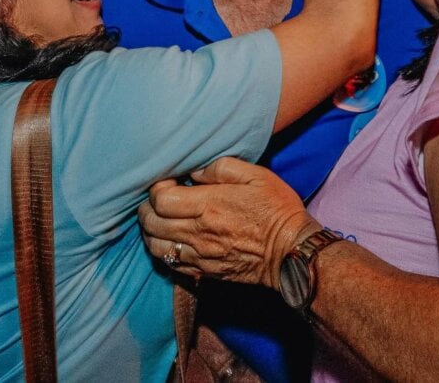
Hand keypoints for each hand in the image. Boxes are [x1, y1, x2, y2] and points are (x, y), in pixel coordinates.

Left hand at [139, 157, 320, 289]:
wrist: (291, 251)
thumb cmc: (276, 209)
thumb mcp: (255, 175)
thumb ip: (221, 167)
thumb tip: (195, 171)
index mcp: (209, 205)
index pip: (161, 199)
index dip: (157, 187)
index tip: (168, 179)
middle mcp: (199, 233)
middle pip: (152, 223)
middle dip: (147, 208)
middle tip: (157, 197)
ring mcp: (199, 256)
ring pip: (155, 247)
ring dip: (150, 231)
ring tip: (158, 218)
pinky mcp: (203, 272)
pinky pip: (170, 264)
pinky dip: (162, 250)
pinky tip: (169, 239)